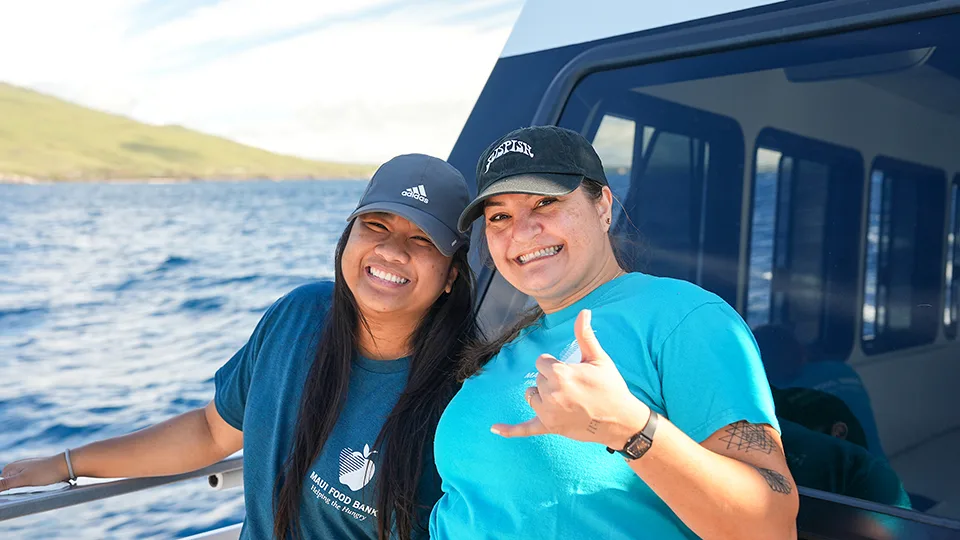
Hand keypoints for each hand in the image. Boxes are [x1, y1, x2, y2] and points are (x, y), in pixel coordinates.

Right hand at [0, 455, 69, 491]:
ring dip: (27, 490)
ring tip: (37, 487)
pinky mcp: (36, 473)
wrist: (67, 465)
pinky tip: (41, 486)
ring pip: (21, 485)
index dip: (6, 492)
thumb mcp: (23, 480)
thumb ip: (6, 484)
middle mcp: (17, 467)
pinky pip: (30, 483)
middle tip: (30, 489)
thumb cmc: (46, 472)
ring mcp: (27, 469)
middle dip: (17, 491)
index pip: (1, 484)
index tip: (18, 492)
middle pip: (11, 486)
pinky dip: (34, 487)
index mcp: (10, 468)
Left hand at [491, 309, 650, 447]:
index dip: (556, 365)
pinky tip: (494, 428)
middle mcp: (550, 393)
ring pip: (532, 396)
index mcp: (560, 374)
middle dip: (552, 380)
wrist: (621, 420)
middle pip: (538, 379)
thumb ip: (585, 335)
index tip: (573, 372)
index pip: (542, 362)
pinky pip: (525, 429)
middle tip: (575, 389)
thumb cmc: (611, 387)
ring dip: (542, 396)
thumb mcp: (599, 359)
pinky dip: (510, 430)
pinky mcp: (549, 427)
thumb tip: (584, 311)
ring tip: (565, 400)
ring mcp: (548, 412)